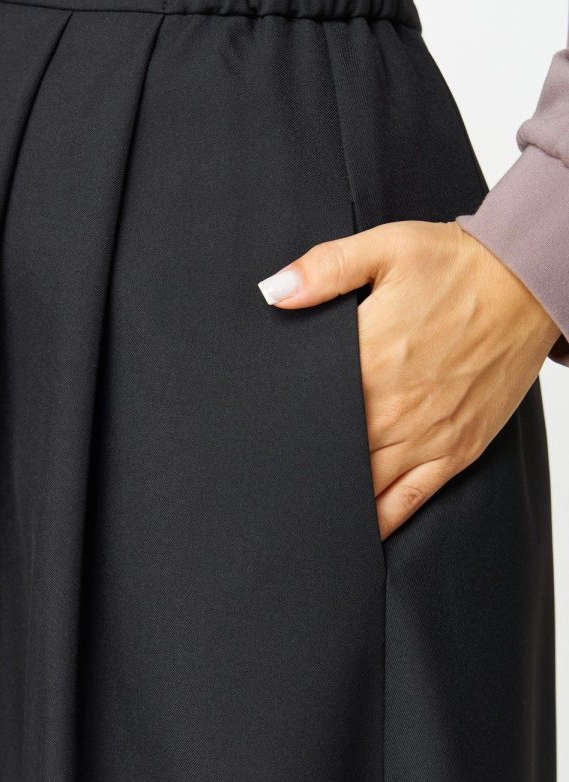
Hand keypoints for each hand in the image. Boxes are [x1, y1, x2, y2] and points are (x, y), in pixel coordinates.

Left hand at [257, 220, 560, 539]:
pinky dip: (380, 521)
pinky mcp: (456, 451)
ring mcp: (426, 436)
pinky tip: (354, 533)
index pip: (308, 411)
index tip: (253, 444)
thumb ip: (323, 270)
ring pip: (364, 488)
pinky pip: (408, 500)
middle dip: (299, 472)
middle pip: (329, 457)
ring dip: (332, 502)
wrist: (529, 282)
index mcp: (369, 361)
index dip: (278, 430)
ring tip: (298, 518)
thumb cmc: (457, 265)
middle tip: (266, 487)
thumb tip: (273, 292)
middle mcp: (393, 409)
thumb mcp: (385, 248)